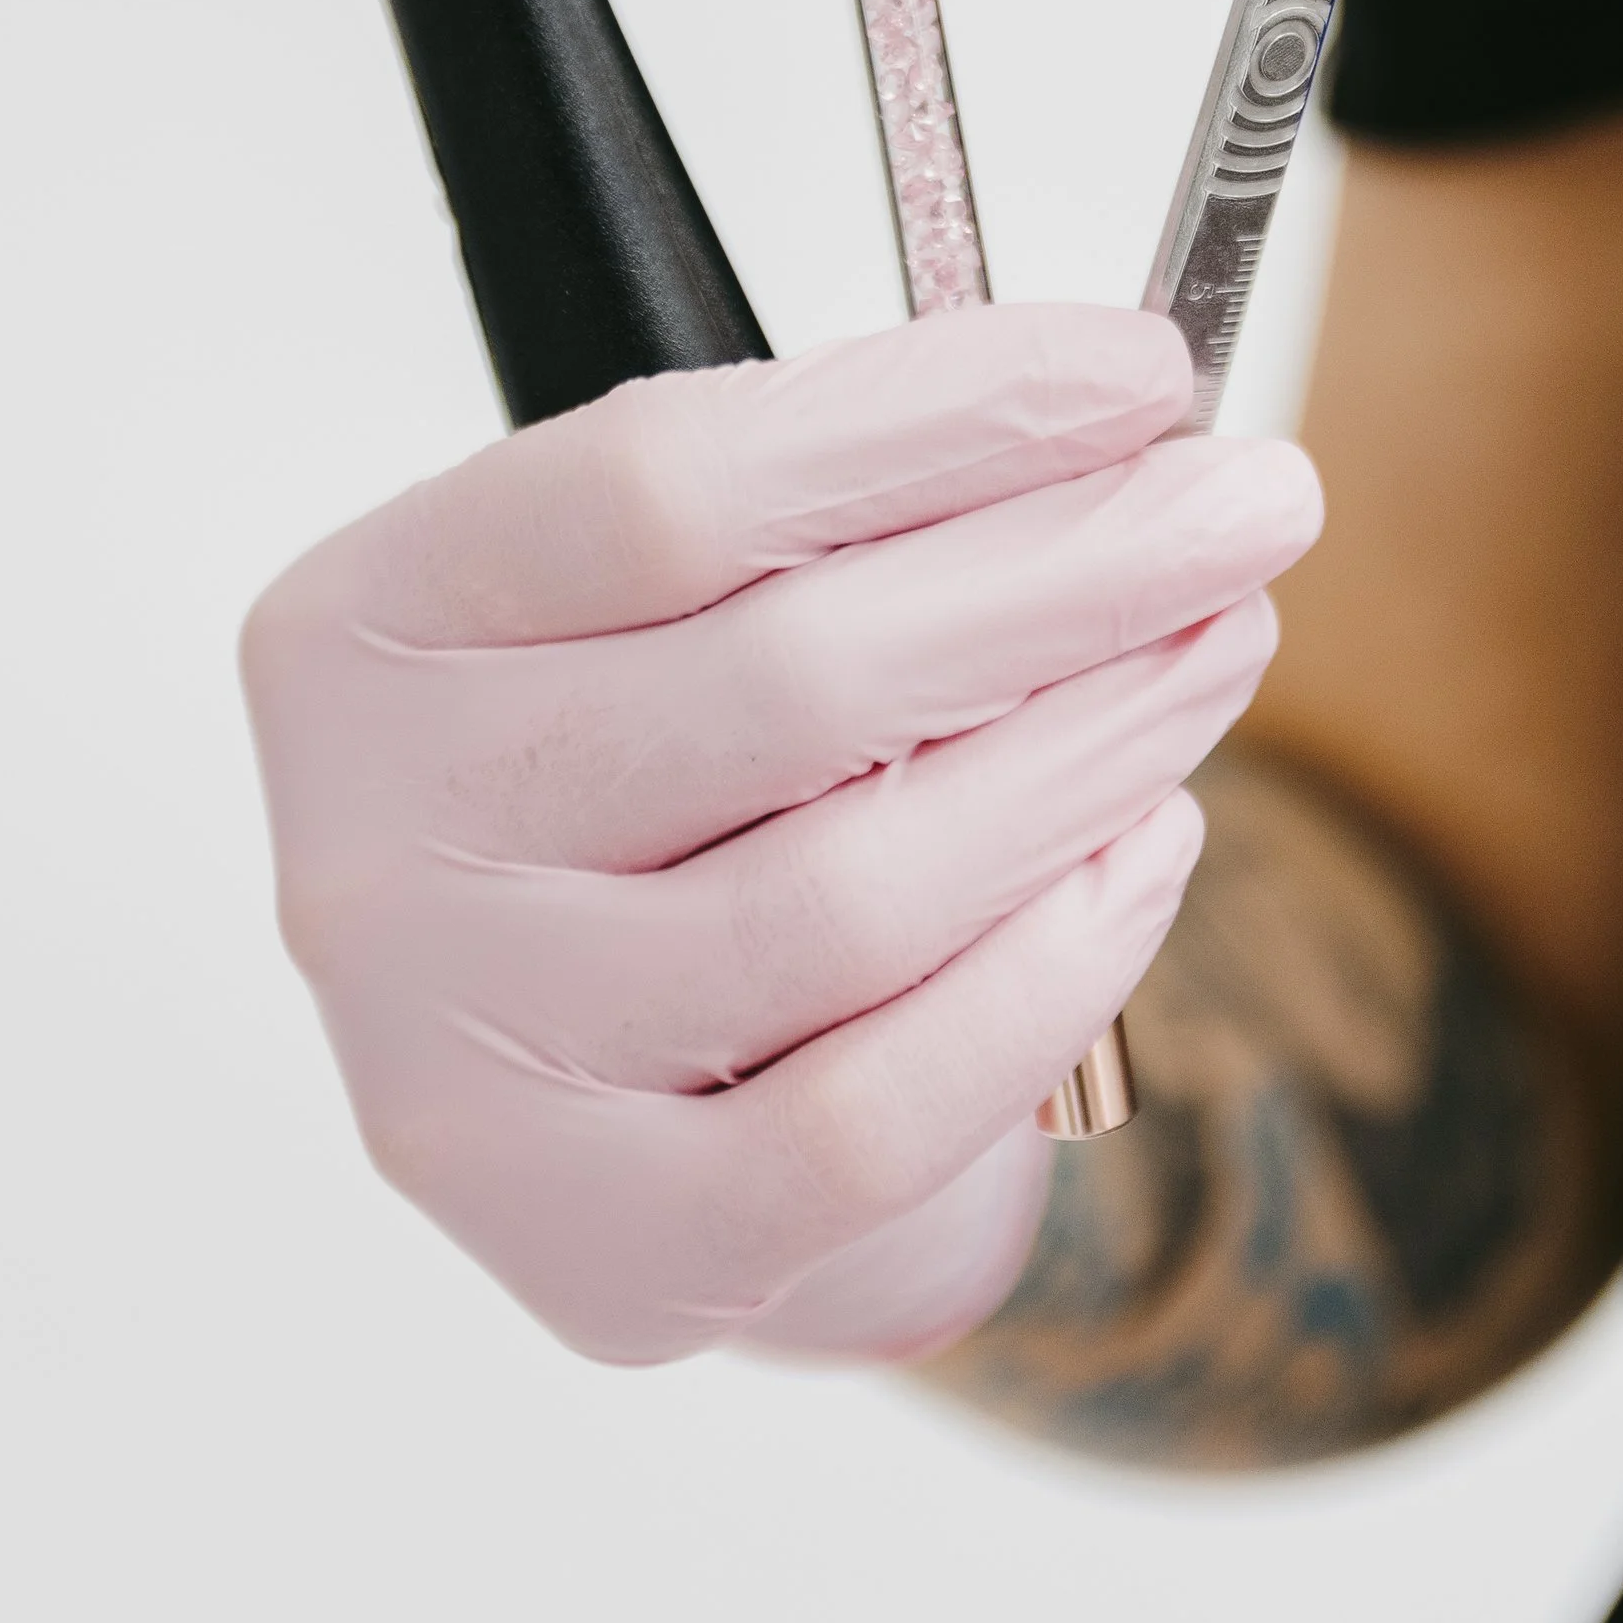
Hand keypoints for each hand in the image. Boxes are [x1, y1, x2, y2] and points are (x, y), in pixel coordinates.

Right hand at [239, 305, 1317, 1366]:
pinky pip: (873, 1118)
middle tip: (1255, 505)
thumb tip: (1130, 433)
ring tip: (1218, 654)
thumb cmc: (661, 780)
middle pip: (789, 679)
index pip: (664, 485)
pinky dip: (1046, 977)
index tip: (1141, 371)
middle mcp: (376, 849)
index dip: (933, 415)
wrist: (601, 1089)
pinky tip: (1145, 851)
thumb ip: (845, 508)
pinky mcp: (598, 1250)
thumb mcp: (680, 601)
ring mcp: (468, 1067)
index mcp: (367, 628)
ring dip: (1094, 752)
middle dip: (1075, 569)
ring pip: (853, 896)